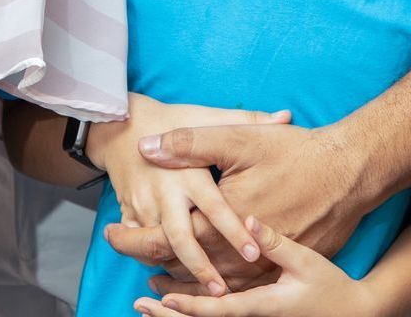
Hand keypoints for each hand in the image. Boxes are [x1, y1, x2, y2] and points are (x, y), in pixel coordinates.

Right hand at [90, 96, 287, 296]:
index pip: (213, 205)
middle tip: (224, 291)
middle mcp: (164, 191)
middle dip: (201, 266)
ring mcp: (144, 204)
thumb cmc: (174, 118)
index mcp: (188, 171)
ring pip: (159, 247)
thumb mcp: (210, 116)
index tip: (254, 253)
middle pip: (180, 236)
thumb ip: (249, 119)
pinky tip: (172, 280)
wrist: (124, 123)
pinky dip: (153, 264)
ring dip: (178, 272)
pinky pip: (138, 246)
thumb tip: (286, 116)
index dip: (233, 230)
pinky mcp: (130, 213)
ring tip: (199, 294)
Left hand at [106, 122, 365, 291]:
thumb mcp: (238, 139)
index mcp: (224, 222)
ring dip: (182, 283)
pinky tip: (208, 284)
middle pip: (185, 269)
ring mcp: (265, 268)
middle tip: (124, 257)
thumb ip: (189, 145)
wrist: (349, 174)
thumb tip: (146, 147)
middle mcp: (242, 254)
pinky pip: (242, 289)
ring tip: (155, 279)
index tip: (111, 236)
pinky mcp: (284, 270)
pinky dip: (216, 289)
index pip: (167, 240)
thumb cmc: (294, 153)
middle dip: (152, 265)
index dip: (135, 240)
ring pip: (214, 286)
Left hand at [133, 217, 375, 316]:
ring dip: (185, 307)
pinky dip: (204, 307)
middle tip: (140, 305)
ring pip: (216, 315)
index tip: (158, 297)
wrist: (362, 310)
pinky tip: (188, 295)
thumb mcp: (308, 251)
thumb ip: (275, 236)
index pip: (217, 305)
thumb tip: (249, 220)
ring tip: (153, 297)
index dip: (187, 301)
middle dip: (174, 313)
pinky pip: (228, 315)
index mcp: (264, 301)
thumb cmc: (335, 279)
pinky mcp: (264, 316)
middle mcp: (257, 314)